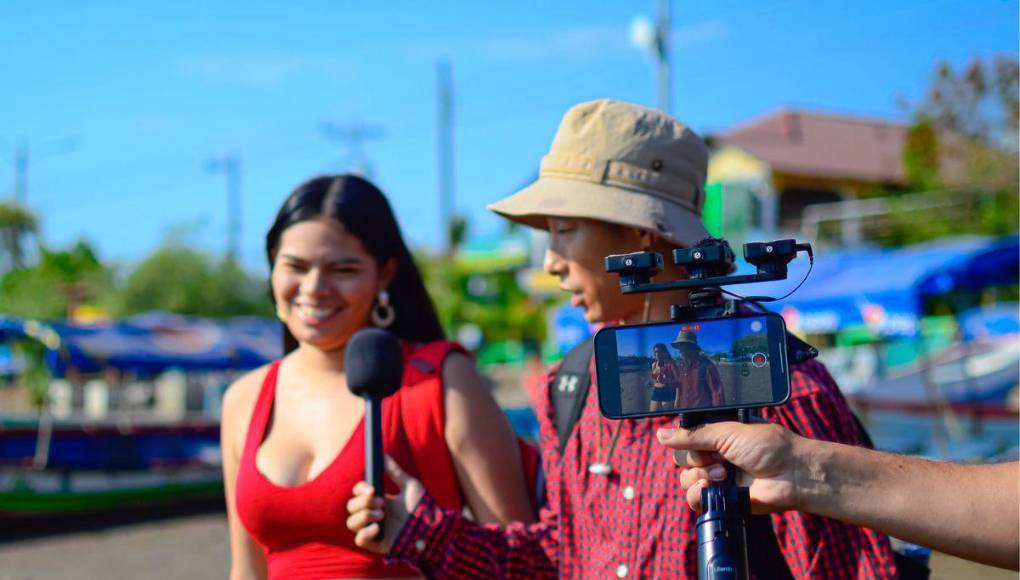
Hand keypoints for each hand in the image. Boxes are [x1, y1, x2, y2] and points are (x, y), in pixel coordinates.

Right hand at [345, 456, 426, 552]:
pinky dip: (365, 533)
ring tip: (382, 515)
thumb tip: (383, 455)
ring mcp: (373, 530)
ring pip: (351, 523)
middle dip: (363, 503)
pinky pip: (359, 540)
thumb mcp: (410, 486)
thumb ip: (395, 472)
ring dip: (362, 516)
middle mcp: (373, 514)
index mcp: (379, 500)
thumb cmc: (424, 507)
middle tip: (381, 503)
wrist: (434, 529)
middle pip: (351, 506)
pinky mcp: (376, 544)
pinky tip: (379, 528)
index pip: (358, 493)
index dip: (360, 489)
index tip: (372, 489)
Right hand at [656, 421, 803, 514]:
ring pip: (686, 480)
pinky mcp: (721, 501)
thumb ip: (693, 435)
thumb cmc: (769, 447)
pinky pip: (695, 500)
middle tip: (717, 460)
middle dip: (695, 460)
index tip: (692, 441)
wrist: (792, 474)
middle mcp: (715, 456)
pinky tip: (712, 489)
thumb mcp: (728, 432)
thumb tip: (660, 435)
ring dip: (698, 477)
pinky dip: (699, 495)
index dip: (685, 441)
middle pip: (682, 459)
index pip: (686, 438)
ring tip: (722, 475)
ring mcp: (718, 479)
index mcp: (717, 436)